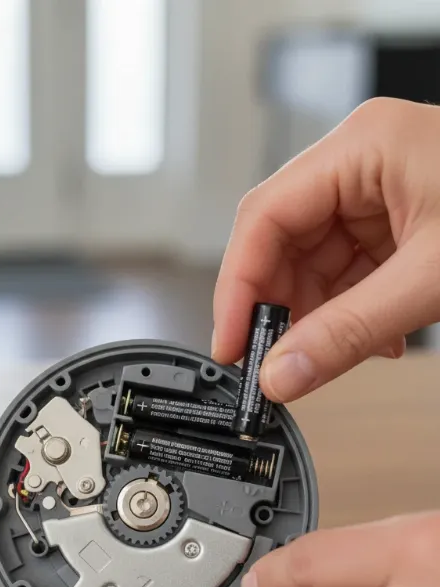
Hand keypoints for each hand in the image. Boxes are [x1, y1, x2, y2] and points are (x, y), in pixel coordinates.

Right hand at [212, 97, 439, 401]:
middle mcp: (359, 164)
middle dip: (279, 307)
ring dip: (318, 316)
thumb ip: (350, 332)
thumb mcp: (434, 279)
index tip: (231, 342)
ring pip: (311, 263)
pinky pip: (346, 271)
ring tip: (336, 352)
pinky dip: (348, 311)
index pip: (264, 217)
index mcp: (361, 148)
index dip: (237, 286)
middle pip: (281, 242)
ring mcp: (376, 191)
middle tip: (276, 360)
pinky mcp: (393, 220)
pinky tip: (373, 337)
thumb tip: (284, 374)